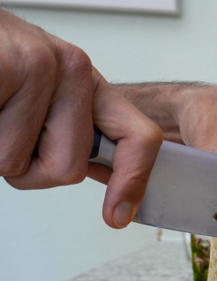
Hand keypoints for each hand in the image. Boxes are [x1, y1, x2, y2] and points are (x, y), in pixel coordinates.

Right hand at [0, 8, 163, 228]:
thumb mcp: (42, 96)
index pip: (139, 139)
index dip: (133, 183)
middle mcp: (73, 69)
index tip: (118, 216)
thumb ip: (74, 133)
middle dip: (28, 167)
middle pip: (68, 169)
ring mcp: (41, 64)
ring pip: (15, 162)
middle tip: (6, 127)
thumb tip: (103, 181)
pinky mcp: (7, 66)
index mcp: (87, 81)